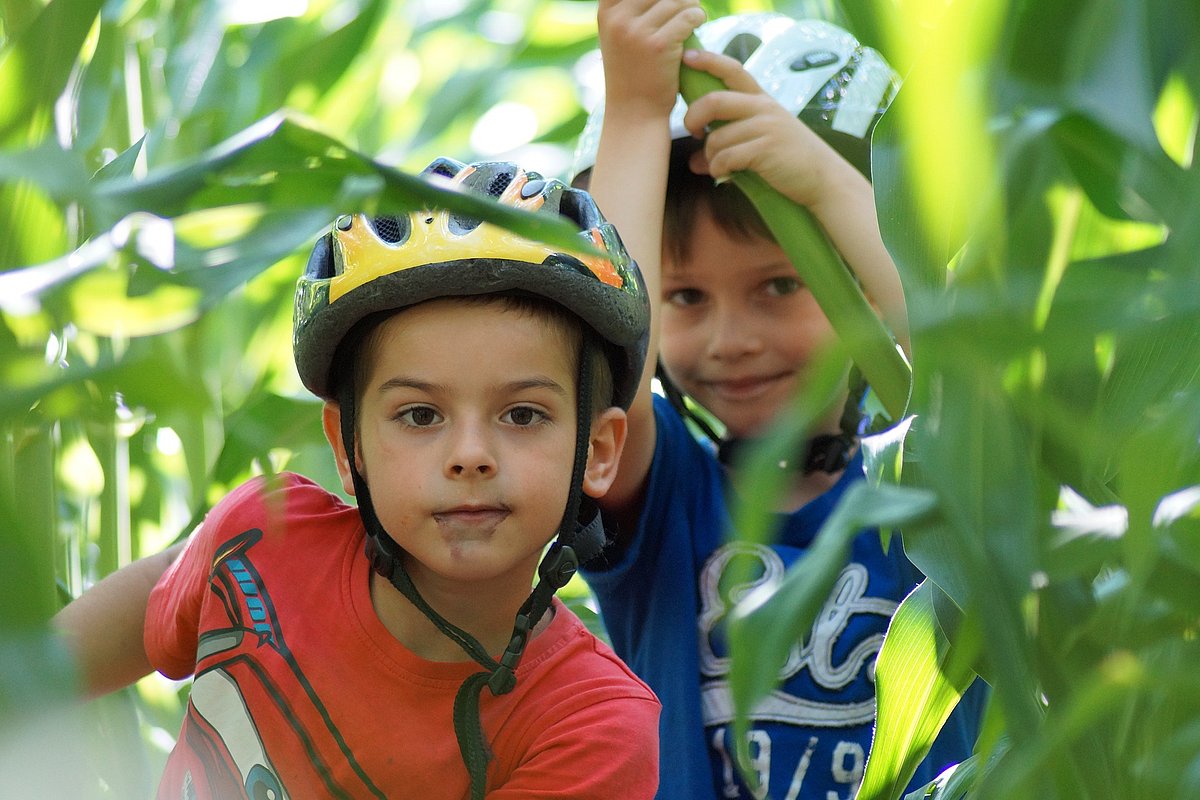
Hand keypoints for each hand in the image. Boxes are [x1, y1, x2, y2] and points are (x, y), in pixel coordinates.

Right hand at [598, 0, 706, 120]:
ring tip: (693, 15)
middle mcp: (618, 19)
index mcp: (607, 12)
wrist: (635, 111)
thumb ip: (630, 8)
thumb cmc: (632, 71)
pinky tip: (699, 22)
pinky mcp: (658, 45)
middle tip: (684, 7)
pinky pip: (688, 16)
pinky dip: (698, 17)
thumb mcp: (619, 34)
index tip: (665, 2)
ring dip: (690, 5)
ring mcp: (636, 32)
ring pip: (677, 0)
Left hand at [680, 48, 866, 210]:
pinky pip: (726, 158)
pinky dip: (718, 170)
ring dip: (710, 156)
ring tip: (717, 166)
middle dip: (693, 118)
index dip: (709, 61)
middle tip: (694, 132)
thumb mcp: (762, 142)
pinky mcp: (765, 149)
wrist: (823, 179)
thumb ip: (728, 145)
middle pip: (714, 101)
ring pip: (717, 137)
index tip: (689, 56)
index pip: (733, 70)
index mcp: (761, 100)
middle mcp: (763, 108)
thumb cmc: (790, 160)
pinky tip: (725, 175)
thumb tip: (694, 162)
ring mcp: (766, 127)